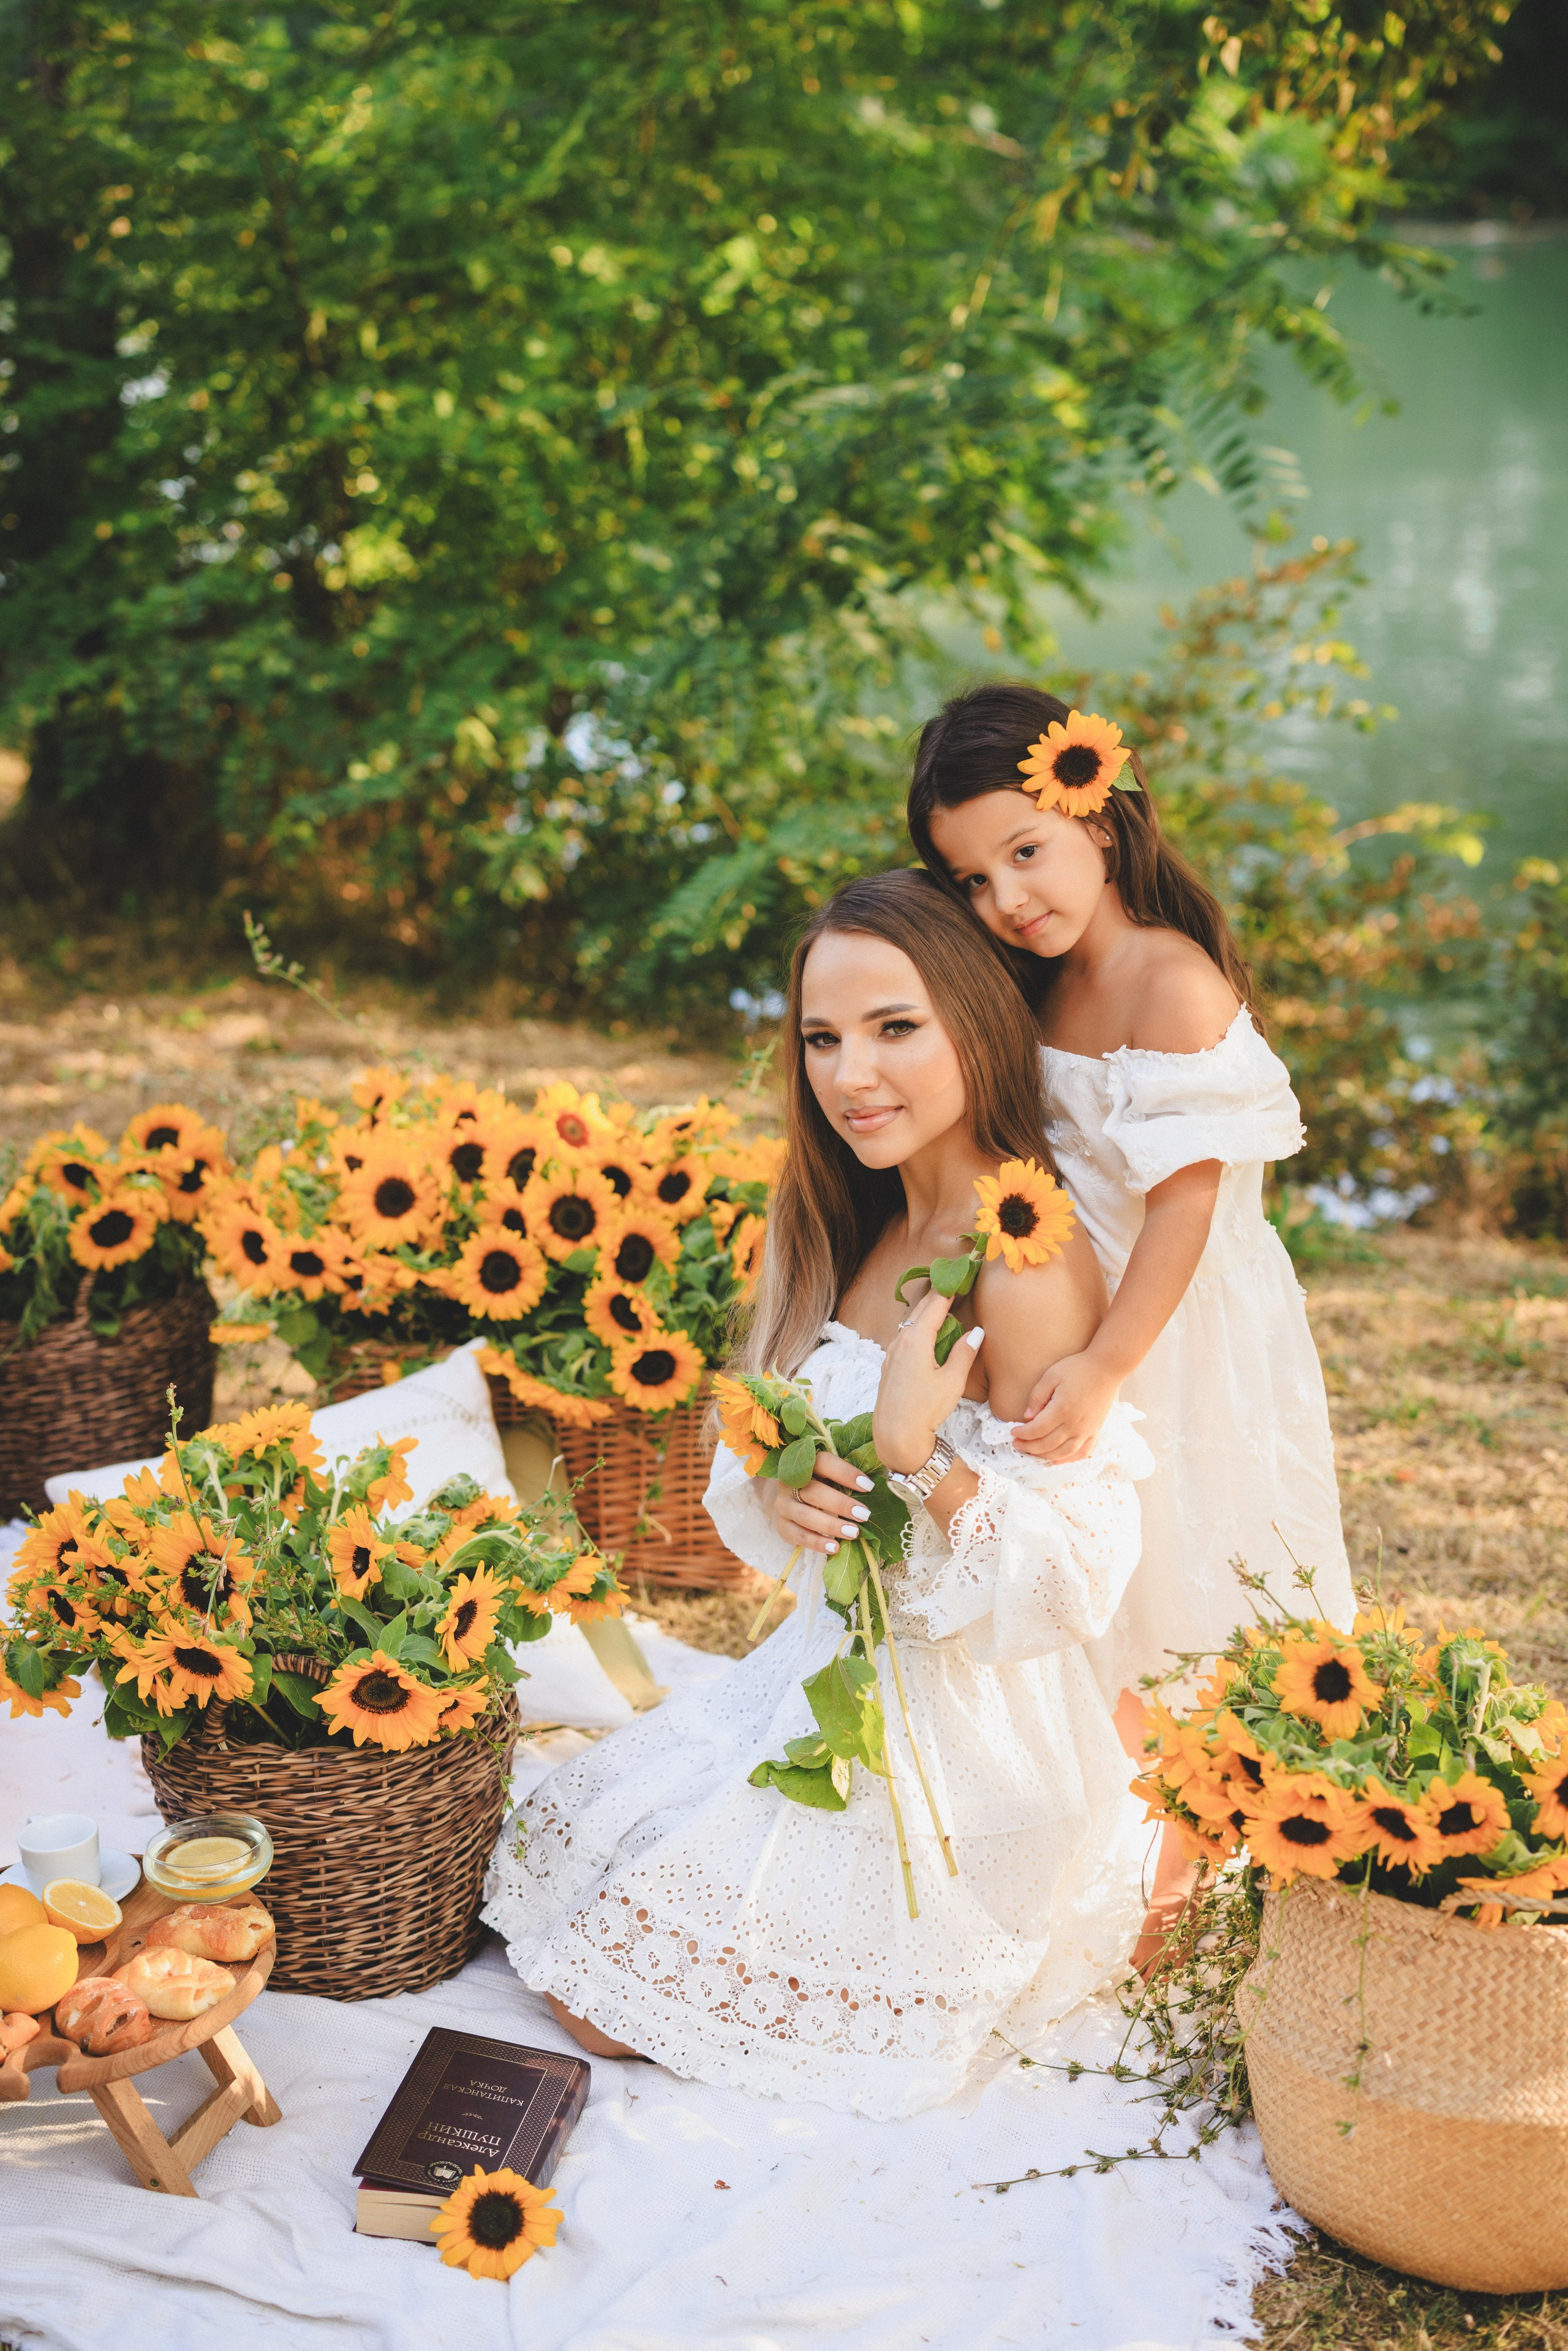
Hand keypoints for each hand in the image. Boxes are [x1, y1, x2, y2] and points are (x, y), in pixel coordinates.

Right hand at [772, 1450, 876, 1557]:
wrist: (791, 1500)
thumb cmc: (820, 1485)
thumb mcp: (830, 1477)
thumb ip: (846, 1480)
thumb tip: (877, 1487)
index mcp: (804, 1464)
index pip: (823, 1463)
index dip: (845, 1473)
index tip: (868, 1486)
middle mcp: (789, 1483)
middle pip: (813, 1492)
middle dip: (841, 1504)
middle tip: (864, 1514)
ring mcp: (783, 1505)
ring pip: (806, 1516)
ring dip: (831, 1525)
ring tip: (853, 1533)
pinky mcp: (782, 1526)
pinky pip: (799, 1536)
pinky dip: (817, 1543)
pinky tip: (834, 1547)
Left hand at [872, 1285, 984, 1475]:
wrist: (895, 1435)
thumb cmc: (925, 1409)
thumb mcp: (952, 1381)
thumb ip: (964, 1353)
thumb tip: (976, 1331)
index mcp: (916, 1339)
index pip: (935, 1304)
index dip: (949, 1287)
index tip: (961, 1273)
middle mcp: (900, 1341)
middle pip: (920, 1310)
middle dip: (937, 1295)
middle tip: (954, 1282)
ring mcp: (891, 1353)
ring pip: (910, 1323)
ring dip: (926, 1312)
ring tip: (942, 1305)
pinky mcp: (888, 1365)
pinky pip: (904, 1337)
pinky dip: (917, 1328)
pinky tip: (925, 1334)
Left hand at [1011, 1350, 1119, 1463]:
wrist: (1107, 1368)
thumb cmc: (1077, 1369)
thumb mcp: (1051, 1376)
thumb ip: (1037, 1397)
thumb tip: (1027, 1417)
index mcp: (1062, 1410)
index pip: (1037, 1430)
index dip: (1022, 1433)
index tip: (1013, 1432)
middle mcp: (1075, 1424)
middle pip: (1047, 1444)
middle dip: (1029, 1447)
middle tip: (1016, 1444)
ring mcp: (1087, 1430)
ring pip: (1063, 1453)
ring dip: (1045, 1456)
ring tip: (1032, 1452)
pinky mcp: (1095, 1431)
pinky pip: (1082, 1452)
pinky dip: (1069, 1460)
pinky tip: (1057, 1460)